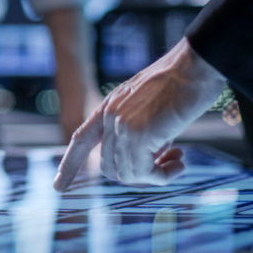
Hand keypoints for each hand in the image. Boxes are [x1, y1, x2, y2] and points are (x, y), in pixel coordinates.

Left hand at [53, 38, 224, 189]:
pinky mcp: (140, 133)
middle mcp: (110, 116)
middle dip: (137, 174)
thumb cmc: (180, 83)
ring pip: (127, 173)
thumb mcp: (147, 104)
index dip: (69, 165)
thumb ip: (136, 126)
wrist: (194, 65)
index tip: (58, 187)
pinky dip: (164, 176)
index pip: (80, 139)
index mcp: (108, 106)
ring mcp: (122, 125)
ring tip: (176, 160)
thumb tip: (145, 156)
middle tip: (167, 163)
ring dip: (155, 175)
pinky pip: (145, 172)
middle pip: (109, 167)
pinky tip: (180, 162)